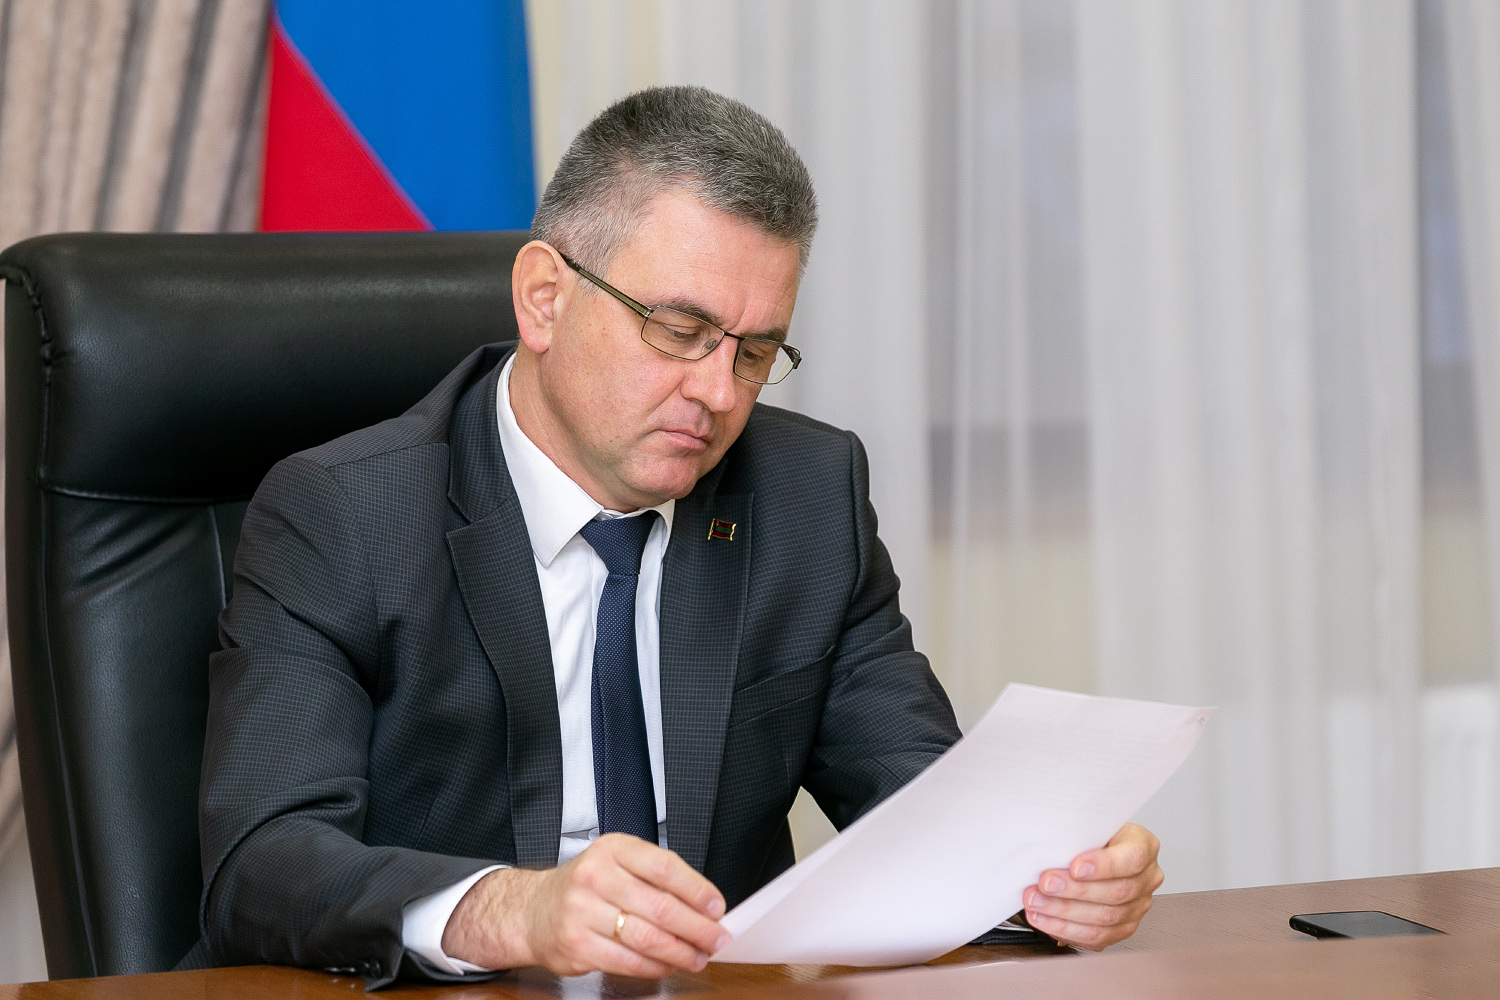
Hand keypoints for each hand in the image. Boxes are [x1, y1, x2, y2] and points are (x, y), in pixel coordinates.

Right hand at [441, 833, 728, 976]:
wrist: (533, 910)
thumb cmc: (586, 885)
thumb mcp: (617, 863)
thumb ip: (655, 877)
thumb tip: (703, 904)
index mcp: (613, 849)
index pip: (665, 867)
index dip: (697, 890)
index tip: (716, 907)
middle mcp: (596, 876)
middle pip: (661, 907)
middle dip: (697, 928)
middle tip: (716, 938)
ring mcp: (583, 911)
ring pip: (647, 938)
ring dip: (680, 952)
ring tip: (698, 957)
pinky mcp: (578, 944)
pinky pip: (628, 960)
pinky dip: (655, 967)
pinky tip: (668, 965)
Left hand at [1021, 823, 1162, 950]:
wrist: (1096, 851)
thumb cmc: (1092, 836)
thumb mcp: (1090, 825)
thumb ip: (1078, 834)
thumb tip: (1048, 848)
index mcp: (1144, 846)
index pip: (1132, 858)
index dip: (1104, 866)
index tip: (1075, 867)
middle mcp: (1147, 879)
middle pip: (1116, 892)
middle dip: (1074, 891)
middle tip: (1045, 885)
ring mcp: (1137, 907)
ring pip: (1105, 918)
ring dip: (1064, 912)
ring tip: (1036, 903)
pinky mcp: (1123, 928)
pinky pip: (1096, 937)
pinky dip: (1065, 929)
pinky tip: (1044, 918)